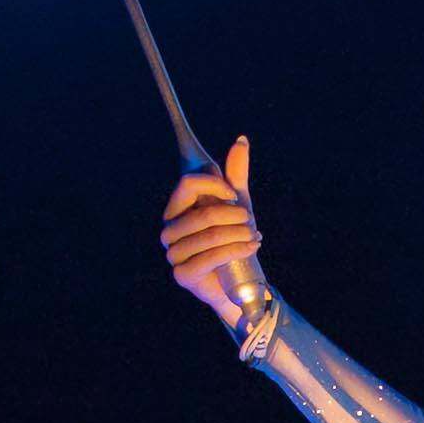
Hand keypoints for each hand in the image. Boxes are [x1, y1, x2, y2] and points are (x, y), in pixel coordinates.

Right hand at [161, 135, 265, 318]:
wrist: (237, 283)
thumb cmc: (233, 241)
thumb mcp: (237, 206)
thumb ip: (235, 175)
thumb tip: (241, 139)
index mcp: (176, 209)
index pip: (188, 184)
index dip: (214, 185)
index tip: (235, 195)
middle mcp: (169, 230)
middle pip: (203, 213)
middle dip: (234, 216)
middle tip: (250, 221)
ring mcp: (173, 254)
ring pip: (210, 236)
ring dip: (239, 234)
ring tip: (255, 236)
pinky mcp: (183, 275)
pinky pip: (211, 257)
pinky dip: (236, 250)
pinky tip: (252, 247)